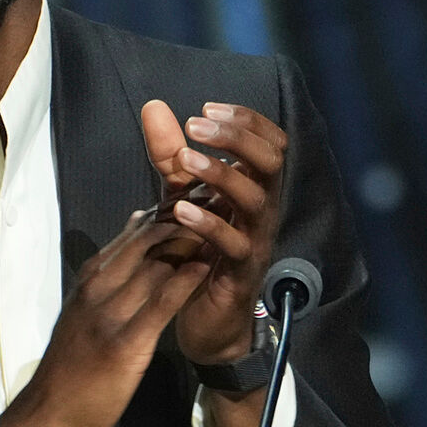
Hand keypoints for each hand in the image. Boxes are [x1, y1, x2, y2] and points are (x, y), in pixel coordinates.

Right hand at [0, 210, 211, 426]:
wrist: (46, 417)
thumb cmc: (70, 368)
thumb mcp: (85, 311)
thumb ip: (111, 274)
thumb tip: (137, 225)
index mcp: (90, 279)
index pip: (134, 233)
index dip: (170, 212)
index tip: (201, 195)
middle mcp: (97, 289)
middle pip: (147, 241)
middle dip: (185, 217)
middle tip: (220, 198)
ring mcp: (108, 315)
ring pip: (154, 265)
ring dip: (191, 241)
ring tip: (222, 221)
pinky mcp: (123, 344)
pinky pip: (158, 304)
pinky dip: (184, 281)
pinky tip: (206, 266)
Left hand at [139, 99, 287, 365]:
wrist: (206, 321)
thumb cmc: (198, 253)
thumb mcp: (180, 196)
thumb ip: (170, 156)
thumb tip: (154, 105)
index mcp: (254, 188)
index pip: (271, 142)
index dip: (246, 120)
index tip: (207, 107)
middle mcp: (262, 211)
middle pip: (272, 162)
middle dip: (238, 138)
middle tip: (197, 123)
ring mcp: (256, 242)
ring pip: (256, 200)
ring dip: (222, 174)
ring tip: (187, 158)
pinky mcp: (241, 274)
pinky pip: (234, 244)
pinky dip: (209, 223)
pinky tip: (180, 210)